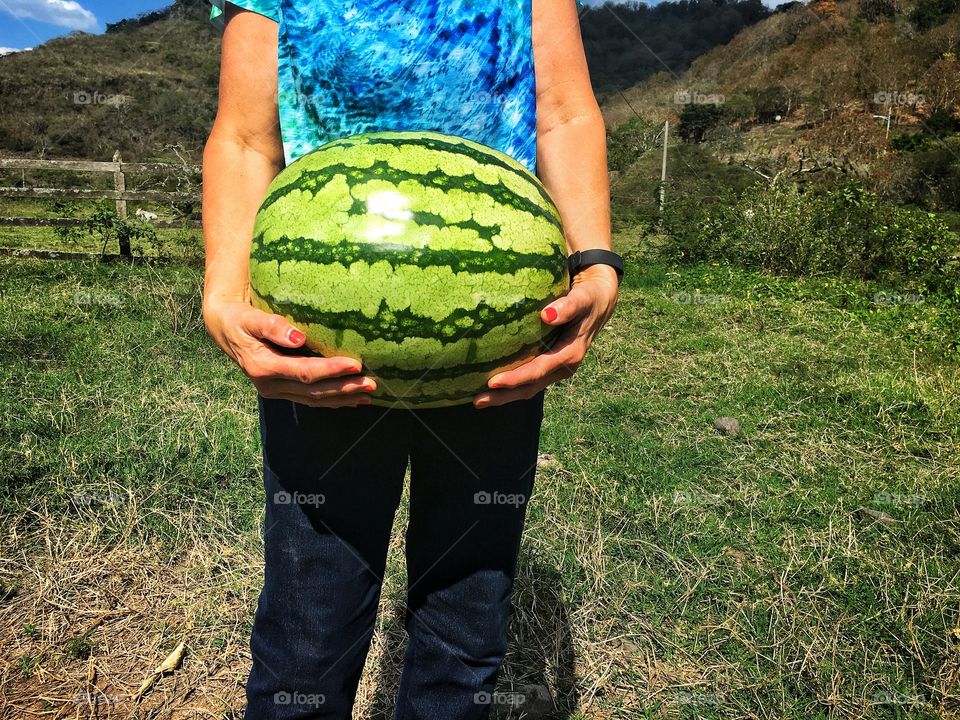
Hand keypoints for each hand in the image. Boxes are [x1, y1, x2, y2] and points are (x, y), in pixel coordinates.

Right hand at [203, 296, 375, 407]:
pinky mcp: (281, 390)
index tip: (356, 365)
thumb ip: (273, 326)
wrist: (224, 328)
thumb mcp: (250, 318)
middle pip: (313, 391)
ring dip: (342, 398)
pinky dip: (332, 400)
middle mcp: (269, 384)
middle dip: (344, 389)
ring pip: (313, 399)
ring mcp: (275, 390)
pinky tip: (352, 400)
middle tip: (372, 385)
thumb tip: (298, 338)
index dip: (331, 370)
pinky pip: (310, 399)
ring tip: (368, 395)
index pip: (304, 372)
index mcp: (263, 367)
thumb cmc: (239, 318)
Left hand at [473, 264, 618, 407]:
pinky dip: (510, 385)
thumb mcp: (583, 299)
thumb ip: (568, 306)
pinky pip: (528, 379)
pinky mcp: (549, 364)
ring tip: (478, 399)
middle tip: (477, 401)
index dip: (516, 379)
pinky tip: (491, 384)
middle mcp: (563, 367)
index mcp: (570, 355)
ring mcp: (555, 368)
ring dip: (504, 395)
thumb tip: (547, 315)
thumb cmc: (589, 298)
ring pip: (528, 388)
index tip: (493, 382)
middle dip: (504, 396)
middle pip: (530, 387)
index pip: (538, 371)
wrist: (599, 301)